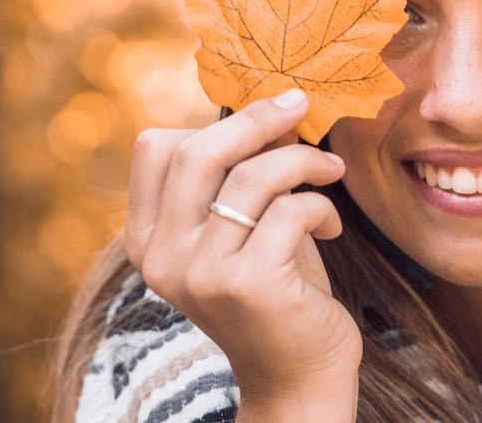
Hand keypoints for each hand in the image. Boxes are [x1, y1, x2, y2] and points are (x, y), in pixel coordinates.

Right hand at [125, 88, 361, 411]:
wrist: (298, 375)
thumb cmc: (276, 288)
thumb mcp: (243, 227)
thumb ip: (239, 175)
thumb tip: (272, 106)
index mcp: (149, 238)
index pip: (156, 147)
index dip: (216, 121)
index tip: (267, 113)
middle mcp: (163, 257)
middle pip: (197, 151)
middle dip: (257, 119)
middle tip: (303, 106)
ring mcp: (202, 274)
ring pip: (254, 175)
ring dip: (304, 161)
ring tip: (332, 171)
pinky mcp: (249, 285)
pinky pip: (291, 209)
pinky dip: (322, 205)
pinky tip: (332, 226)